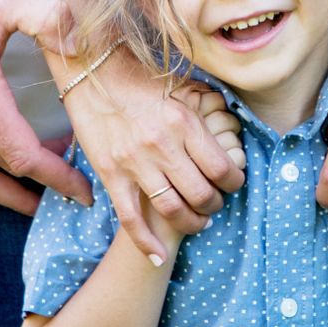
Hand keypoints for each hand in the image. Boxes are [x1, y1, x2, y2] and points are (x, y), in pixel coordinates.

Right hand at [61, 53, 245, 262]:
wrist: (92, 70)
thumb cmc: (138, 75)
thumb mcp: (181, 86)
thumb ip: (205, 109)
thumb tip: (228, 123)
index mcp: (184, 122)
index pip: (223, 169)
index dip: (234, 182)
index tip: (234, 183)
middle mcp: (163, 146)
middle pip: (202, 194)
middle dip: (214, 205)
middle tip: (214, 203)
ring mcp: (135, 163)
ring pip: (173, 210)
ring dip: (191, 222)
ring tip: (197, 221)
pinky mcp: (111, 175)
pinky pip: (132, 219)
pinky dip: (147, 243)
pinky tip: (159, 256)